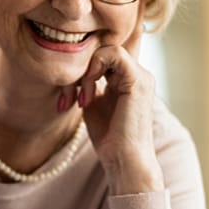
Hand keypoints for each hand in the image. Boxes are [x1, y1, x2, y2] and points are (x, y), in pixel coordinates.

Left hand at [59, 43, 163, 194]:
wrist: (123, 160)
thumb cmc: (109, 138)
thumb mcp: (93, 103)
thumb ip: (89, 83)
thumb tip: (74, 68)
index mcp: (128, 78)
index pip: (102, 54)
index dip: (81, 68)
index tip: (67, 95)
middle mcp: (138, 73)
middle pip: (101, 49)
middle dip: (79, 69)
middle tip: (67, 97)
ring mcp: (141, 75)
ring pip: (106, 48)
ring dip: (85, 71)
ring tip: (80, 99)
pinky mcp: (138, 80)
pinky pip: (113, 54)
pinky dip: (93, 70)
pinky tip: (87, 95)